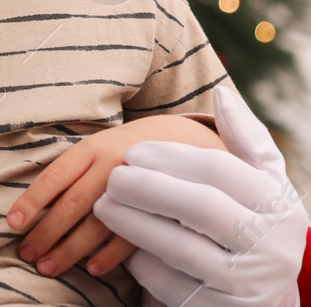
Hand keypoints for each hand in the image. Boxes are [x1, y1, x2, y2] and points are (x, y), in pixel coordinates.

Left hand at [8, 115, 224, 279]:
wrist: (176, 139)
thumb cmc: (118, 150)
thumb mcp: (92, 149)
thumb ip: (68, 173)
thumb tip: (31, 208)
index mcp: (89, 150)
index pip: (53, 177)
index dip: (31, 201)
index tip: (12, 224)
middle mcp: (110, 167)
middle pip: (72, 204)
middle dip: (46, 233)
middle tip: (26, 255)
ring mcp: (136, 188)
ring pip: (98, 224)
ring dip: (71, 250)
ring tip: (48, 268)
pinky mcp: (157, 207)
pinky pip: (131, 235)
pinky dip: (109, 255)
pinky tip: (92, 269)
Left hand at [94, 88, 308, 306]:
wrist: (274, 295)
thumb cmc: (258, 223)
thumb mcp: (265, 184)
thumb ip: (246, 141)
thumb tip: (221, 95)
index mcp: (278, 206)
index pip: (220, 170)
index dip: (170, 157)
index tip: (133, 151)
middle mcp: (268, 245)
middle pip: (199, 207)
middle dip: (147, 188)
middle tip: (112, 179)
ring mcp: (245, 282)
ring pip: (180, 248)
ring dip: (133, 224)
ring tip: (103, 206)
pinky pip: (171, 285)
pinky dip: (142, 265)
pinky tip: (121, 249)